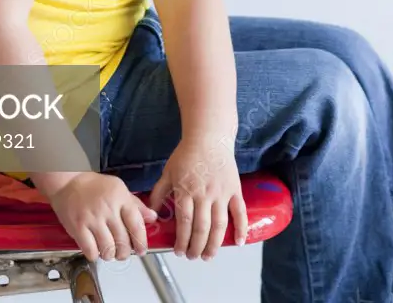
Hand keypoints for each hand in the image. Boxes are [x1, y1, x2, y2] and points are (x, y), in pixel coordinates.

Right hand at [46, 172, 158, 262]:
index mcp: (120, 198)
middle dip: (125, 252)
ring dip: (110, 254)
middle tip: (122, 252)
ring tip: (109, 251)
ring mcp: (92, 219)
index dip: (141, 241)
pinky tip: (95, 249)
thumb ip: (135, 204)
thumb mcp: (118, 188)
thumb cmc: (94, 185)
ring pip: (108, 249)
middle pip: (123, 241)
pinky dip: (95, 255)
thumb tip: (152, 217)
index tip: (141, 250)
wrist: (67, 181)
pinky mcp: (78, 228)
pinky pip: (91, 251)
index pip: (136, 224)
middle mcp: (108, 209)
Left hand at [148, 137, 247, 259]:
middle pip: (201, 228)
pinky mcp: (234, 189)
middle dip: (196, 247)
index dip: (182, 240)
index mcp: (186, 190)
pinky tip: (238, 243)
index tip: (178, 251)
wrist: (209, 136)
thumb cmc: (187, 154)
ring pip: (219, 225)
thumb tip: (152, 212)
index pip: (184, 222)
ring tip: (208, 256)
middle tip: (192, 257)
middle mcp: (204, 194)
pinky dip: (240, 228)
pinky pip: (239, 212)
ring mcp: (221, 193)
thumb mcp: (168, 171)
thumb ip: (160, 192)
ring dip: (214, 244)